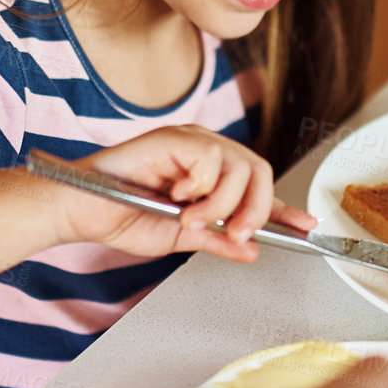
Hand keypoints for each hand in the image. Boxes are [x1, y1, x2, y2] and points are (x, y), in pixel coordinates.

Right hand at [54, 125, 315, 262]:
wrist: (80, 213)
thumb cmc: (120, 218)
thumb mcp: (180, 238)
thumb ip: (217, 240)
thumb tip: (252, 250)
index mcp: (211, 173)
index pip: (257, 189)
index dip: (284, 208)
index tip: (307, 227)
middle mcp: (206, 152)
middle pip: (260, 172)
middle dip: (255, 210)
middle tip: (237, 234)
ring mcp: (191, 141)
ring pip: (240, 166)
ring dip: (222, 204)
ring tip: (192, 221)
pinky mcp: (174, 137)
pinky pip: (210, 158)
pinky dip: (199, 186)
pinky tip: (175, 197)